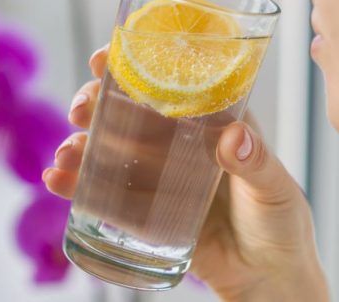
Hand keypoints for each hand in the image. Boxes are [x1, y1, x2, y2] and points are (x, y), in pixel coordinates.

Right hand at [44, 45, 329, 301]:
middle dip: (98, 105)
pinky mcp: (145, 213)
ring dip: (81, 146)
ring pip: (111, 151)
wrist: (268, 278)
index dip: (135, 66)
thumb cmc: (281, 224)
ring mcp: (158, 178)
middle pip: (129, 113)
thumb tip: (233, 137)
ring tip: (65, 155)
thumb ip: (257, 164)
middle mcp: (179, 143)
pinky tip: (57, 180)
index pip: (170, 84)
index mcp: (212, 122)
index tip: (104, 59)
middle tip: (81, 110)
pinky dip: (78, 186)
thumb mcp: (274, 190)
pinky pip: (107, 196)